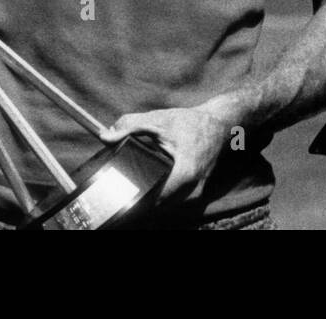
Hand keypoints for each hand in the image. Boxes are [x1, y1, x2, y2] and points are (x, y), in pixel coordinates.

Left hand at [101, 105, 233, 203]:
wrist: (220, 125)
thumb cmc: (192, 122)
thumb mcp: (160, 119)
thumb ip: (130, 125)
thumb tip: (105, 136)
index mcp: (184, 174)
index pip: (152, 201)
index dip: (133, 200)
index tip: (116, 196)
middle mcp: (192, 189)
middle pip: (156, 206)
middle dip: (138, 198)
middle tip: (120, 189)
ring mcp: (195, 194)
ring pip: (164, 206)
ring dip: (149, 198)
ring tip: (135, 185)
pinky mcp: (194, 193)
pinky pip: (171, 201)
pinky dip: (160, 194)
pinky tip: (151, 182)